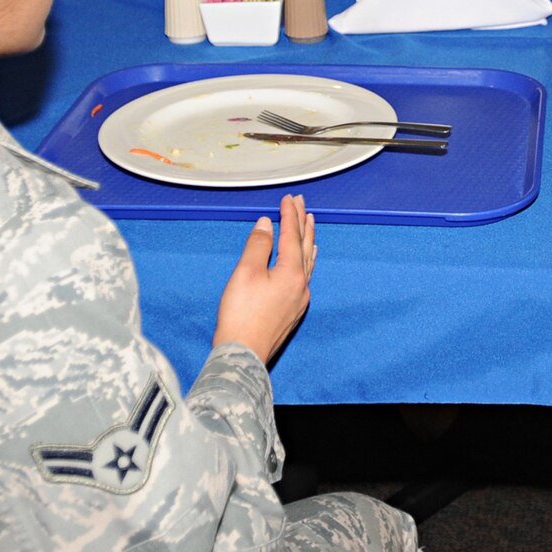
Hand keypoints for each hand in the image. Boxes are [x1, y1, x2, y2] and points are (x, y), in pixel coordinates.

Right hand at [213, 195, 316, 364]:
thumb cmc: (241, 314)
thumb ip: (258, 246)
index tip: (288, 198)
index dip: (289, 215)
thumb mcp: (245, 273)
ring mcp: (300, 298)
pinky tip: (306, 260)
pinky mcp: (293, 310)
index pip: (291, 235)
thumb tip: (266, 224)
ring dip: (307, 240)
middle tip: (301, 203)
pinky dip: (306, 260)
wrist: (243, 353)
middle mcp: (301, 284)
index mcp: (291, 272)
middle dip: (302, 222)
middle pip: (303, 246)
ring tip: (310, 224)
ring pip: (307, 261)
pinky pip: (306, 275)